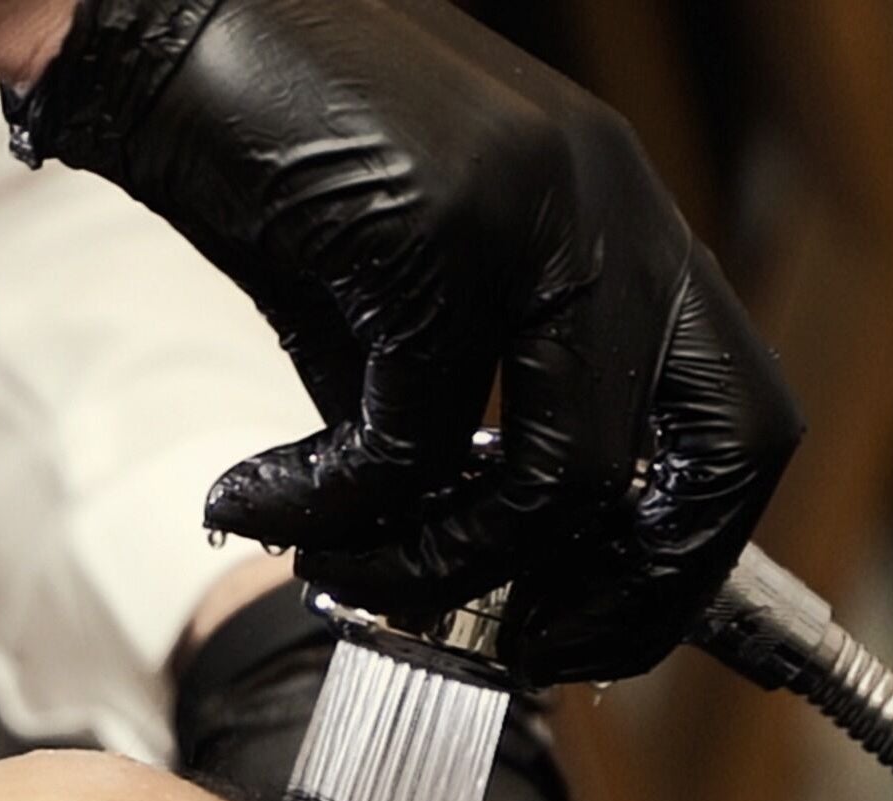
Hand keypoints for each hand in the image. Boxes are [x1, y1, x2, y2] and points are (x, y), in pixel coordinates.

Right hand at [7, 0, 800, 686]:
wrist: (152, 31)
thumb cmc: (270, 168)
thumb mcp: (399, 315)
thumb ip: (461, 430)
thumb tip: (478, 587)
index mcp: (621, 227)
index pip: (739, 427)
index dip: (681, 562)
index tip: (584, 631)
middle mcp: (610, 211)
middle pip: (707, 466)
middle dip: (619, 596)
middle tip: (510, 647)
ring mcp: (540, 214)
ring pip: (556, 485)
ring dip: (436, 569)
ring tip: (340, 573)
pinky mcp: (440, 231)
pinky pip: (412, 445)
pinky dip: (325, 506)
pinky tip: (256, 500)